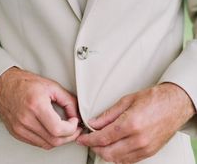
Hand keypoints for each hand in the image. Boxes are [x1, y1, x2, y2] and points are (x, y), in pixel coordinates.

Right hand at [0, 67, 81, 148]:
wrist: (3, 85)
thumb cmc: (25, 83)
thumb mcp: (51, 86)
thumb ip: (68, 100)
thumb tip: (77, 114)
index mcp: (36, 105)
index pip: (57, 129)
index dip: (71, 129)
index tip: (75, 122)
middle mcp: (26, 119)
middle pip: (54, 140)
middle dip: (69, 137)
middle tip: (75, 128)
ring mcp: (20, 128)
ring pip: (46, 144)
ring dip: (60, 140)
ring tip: (65, 129)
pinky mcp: (16, 133)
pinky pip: (37, 143)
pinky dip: (48, 139)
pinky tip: (52, 130)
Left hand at [77, 83, 194, 162]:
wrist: (174, 104)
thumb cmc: (155, 99)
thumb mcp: (127, 100)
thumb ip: (108, 114)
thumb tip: (94, 123)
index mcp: (131, 123)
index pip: (103, 138)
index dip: (89, 139)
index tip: (82, 138)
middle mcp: (138, 139)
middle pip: (108, 152)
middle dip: (94, 148)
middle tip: (88, 140)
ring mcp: (144, 148)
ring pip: (117, 159)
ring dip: (105, 153)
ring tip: (99, 143)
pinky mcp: (149, 152)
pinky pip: (129, 160)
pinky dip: (117, 157)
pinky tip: (113, 148)